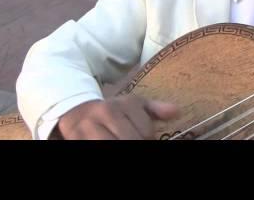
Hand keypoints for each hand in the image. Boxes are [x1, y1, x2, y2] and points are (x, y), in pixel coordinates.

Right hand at [55, 96, 179, 139]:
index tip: (147, 138)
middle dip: (137, 144)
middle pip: (131, 140)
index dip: (149, 139)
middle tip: (137, 140)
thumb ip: (156, 109)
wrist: (77, 111)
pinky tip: (112, 143)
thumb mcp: (134, 105)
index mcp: (123, 105)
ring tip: (123, 141)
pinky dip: (108, 149)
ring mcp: (89, 128)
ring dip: (121, 146)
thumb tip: (177, 112)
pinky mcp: (76, 139)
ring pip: (113, 145)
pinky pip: (95, 149)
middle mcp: (105, 114)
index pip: (146, 132)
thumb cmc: (113, 111)